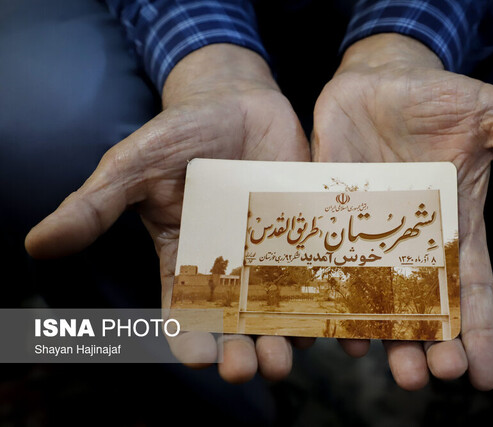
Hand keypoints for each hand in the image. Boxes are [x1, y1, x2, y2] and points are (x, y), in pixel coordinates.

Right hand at [25, 44, 309, 381]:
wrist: (237, 100)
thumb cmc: (180, 133)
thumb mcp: (133, 167)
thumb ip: (95, 207)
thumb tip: (37, 244)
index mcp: (184, 262)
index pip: (184, 314)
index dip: (190, 339)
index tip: (200, 357)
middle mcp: (230, 268)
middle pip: (236, 324)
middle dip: (241, 351)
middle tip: (248, 368)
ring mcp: (271, 254)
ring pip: (280, 310)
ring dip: (284, 337)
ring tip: (287, 355)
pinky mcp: (307, 236)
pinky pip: (319, 275)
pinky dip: (327, 299)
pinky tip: (336, 319)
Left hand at [312, 34, 492, 389]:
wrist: (382, 80)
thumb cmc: (440, 99)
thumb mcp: (491, 114)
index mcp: (454, 225)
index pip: (472, 288)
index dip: (480, 331)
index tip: (484, 376)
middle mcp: (410, 238)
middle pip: (419, 303)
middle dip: (424, 342)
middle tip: (427, 375)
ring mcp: (368, 228)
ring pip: (371, 291)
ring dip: (374, 328)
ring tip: (373, 358)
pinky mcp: (330, 211)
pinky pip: (326, 257)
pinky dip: (326, 289)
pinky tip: (325, 321)